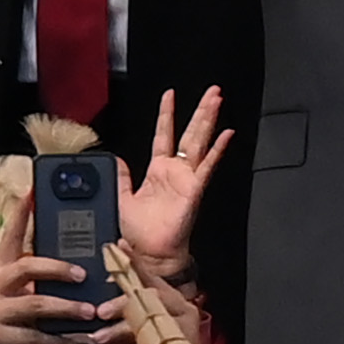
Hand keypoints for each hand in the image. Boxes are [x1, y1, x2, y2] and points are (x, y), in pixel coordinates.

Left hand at [122, 89, 230, 266]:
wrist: (149, 252)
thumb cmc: (138, 232)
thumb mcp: (122, 198)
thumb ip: (121, 177)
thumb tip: (116, 159)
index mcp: (157, 171)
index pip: (163, 134)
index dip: (167, 114)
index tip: (169, 95)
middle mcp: (174, 171)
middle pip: (190, 133)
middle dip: (200, 111)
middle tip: (212, 91)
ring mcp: (186, 179)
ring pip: (200, 143)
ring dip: (209, 121)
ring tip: (217, 100)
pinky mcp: (193, 189)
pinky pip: (207, 166)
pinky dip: (217, 150)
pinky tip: (227, 135)